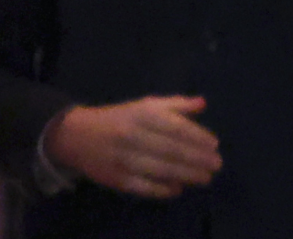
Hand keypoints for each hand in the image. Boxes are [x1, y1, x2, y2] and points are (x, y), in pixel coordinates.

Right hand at [45, 96, 221, 198]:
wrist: (76, 136)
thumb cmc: (119, 119)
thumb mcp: (145, 105)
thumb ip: (175, 105)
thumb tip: (203, 103)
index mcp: (142, 115)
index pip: (175, 127)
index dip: (197, 137)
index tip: (215, 145)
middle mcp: (133, 136)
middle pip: (171, 150)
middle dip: (197, 159)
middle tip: (216, 165)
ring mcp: (123, 159)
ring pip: (160, 169)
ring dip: (186, 174)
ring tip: (205, 177)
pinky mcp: (115, 179)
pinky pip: (142, 187)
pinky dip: (162, 189)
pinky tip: (178, 189)